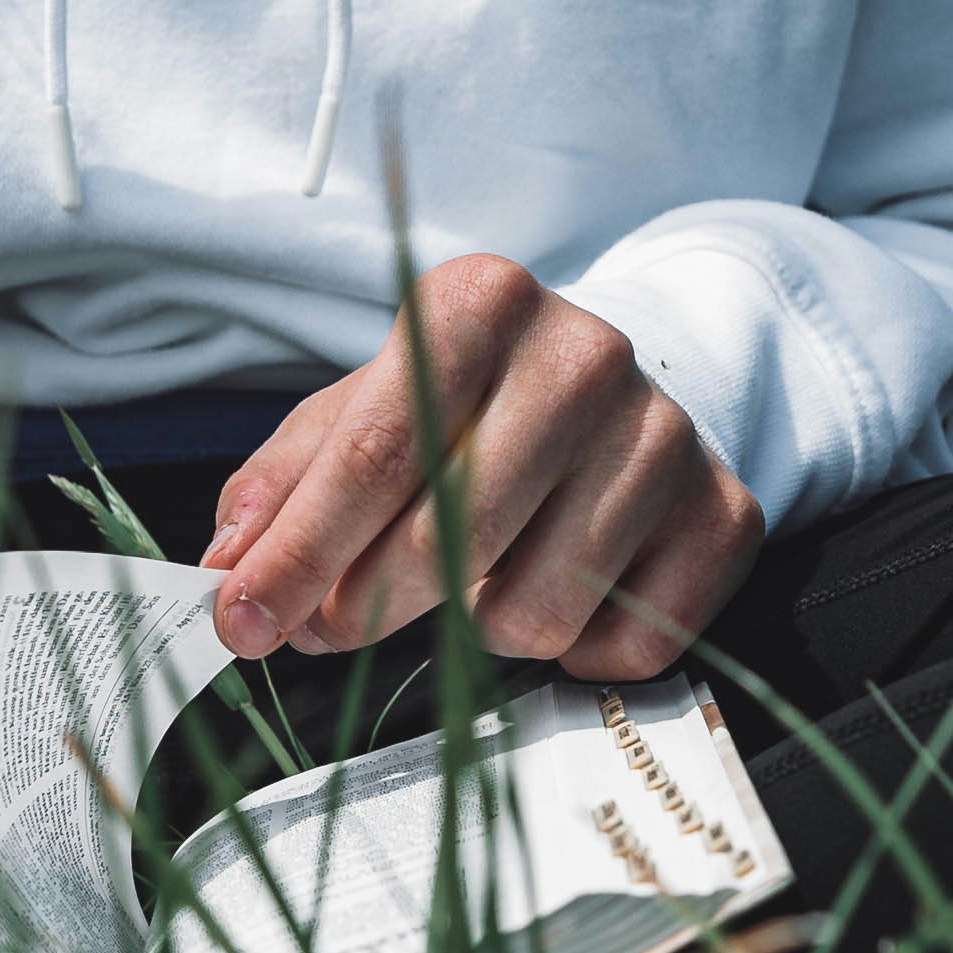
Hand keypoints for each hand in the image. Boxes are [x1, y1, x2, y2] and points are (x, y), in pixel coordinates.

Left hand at [205, 256, 762, 676]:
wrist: (612, 393)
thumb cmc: (462, 410)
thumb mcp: (355, 412)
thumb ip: (281, 486)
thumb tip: (230, 567)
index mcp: (480, 302)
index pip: (376, 452)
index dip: (299, 554)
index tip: (243, 622)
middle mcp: (585, 354)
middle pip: (450, 536)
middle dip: (368, 605)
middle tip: (338, 623)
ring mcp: (666, 437)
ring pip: (534, 610)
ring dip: (479, 625)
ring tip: (479, 577)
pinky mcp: (723, 516)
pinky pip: (621, 646)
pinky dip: (571, 651)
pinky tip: (559, 590)